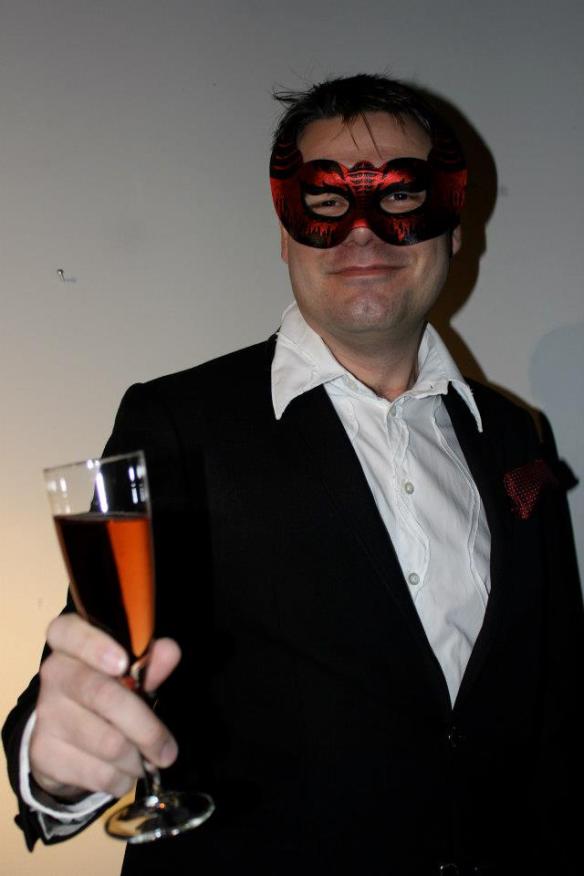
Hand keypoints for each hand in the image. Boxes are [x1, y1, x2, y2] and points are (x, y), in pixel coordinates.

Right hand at [29, 613, 180, 800]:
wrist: (64, 738)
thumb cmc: (104, 690)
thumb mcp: (128, 671)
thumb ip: (149, 660)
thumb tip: (170, 650)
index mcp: (70, 642)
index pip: (69, 632)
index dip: (95, 646)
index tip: (123, 664)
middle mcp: (53, 673)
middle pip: (102, 696)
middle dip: (145, 728)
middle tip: (168, 751)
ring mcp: (45, 714)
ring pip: (107, 742)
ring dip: (136, 759)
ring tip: (145, 761)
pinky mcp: (43, 752)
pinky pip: (95, 772)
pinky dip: (120, 779)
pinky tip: (123, 773)